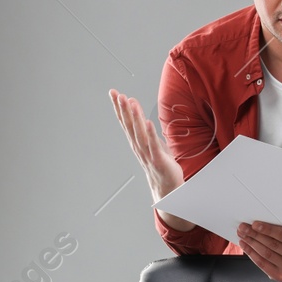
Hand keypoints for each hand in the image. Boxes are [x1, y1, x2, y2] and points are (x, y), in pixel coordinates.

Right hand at [110, 89, 191, 229]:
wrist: (167, 188)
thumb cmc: (160, 164)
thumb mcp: (152, 141)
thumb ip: (143, 125)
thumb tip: (136, 107)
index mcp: (137, 142)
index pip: (126, 121)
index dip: (119, 107)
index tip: (113, 93)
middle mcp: (139, 147)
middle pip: (129, 125)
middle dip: (122, 109)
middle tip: (116, 94)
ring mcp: (147, 154)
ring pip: (138, 133)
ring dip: (134, 117)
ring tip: (130, 102)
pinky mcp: (158, 160)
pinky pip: (153, 146)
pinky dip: (148, 134)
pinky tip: (146, 122)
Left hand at [236, 220, 281, 281]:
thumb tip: (259, 223)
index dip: (268, 229)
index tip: (254, 224)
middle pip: (272, 245)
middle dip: (255, 235)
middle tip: (243, 227)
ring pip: (266, 254)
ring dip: (251, 243)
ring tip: (242, 235)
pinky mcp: (281, 277)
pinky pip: (262, 264)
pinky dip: (251, 254)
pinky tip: (245, 245)